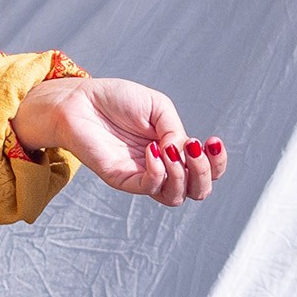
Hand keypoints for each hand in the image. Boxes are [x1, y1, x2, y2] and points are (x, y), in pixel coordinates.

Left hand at [9, 76, 227, 207]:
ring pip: (175, 196)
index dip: (217, 164)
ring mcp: (141, 175)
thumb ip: (174, 130)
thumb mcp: (157, 107)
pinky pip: (147, 188)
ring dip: (182, 174)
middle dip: (205, 173)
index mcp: (173, 150)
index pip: (205, 172)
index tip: (212, 141)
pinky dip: (158, 172)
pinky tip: (152, 151)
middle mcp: (161, 167)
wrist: (79, 100)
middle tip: (195, 148)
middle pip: (196, 191)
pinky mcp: (121, 178)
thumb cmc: (115, 100)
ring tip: (172, 149)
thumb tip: (184, 152)